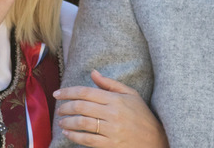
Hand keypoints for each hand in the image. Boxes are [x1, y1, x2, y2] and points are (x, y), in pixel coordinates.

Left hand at [54, 70, 168, 147]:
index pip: (87, 92)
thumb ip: (110, 84)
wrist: (155, 139)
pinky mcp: (111, 145)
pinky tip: (68, 134)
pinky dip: (75, 137)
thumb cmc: (142, 115)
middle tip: (59, 109)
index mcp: (116, 99)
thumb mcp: (130, 94)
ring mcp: (112, 130)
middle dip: (66, 107)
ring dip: (68, 122)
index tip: (58, 93)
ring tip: (61, 122)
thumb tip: (93, 73)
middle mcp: (113, 113)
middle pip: (82, 106)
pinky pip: (88, 140)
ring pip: (83, 123)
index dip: (69, 91)